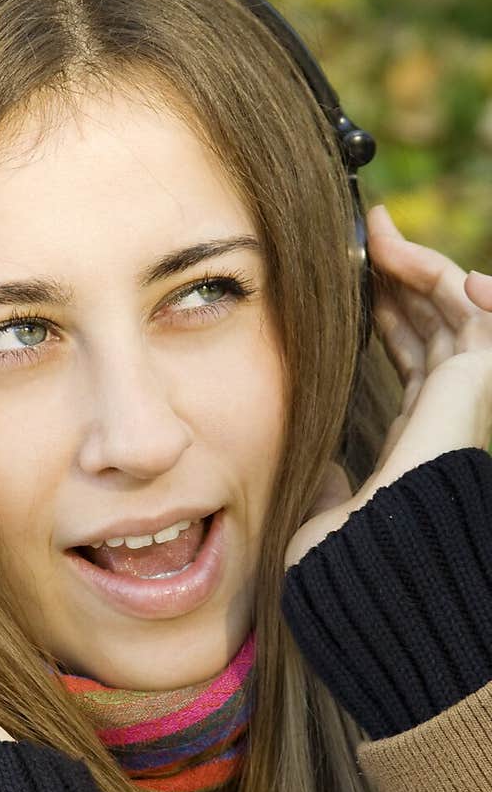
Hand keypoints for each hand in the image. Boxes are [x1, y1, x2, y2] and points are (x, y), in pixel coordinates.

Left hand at [284, 205, 491, 570]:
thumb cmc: (344, 546)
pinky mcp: (476, 382)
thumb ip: (331, 481)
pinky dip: (469, 285)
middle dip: (403, 276)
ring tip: (382, 236)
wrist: (366, 554)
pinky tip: (432, 264)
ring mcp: (463, 397)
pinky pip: (483, 316)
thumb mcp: (328, 503)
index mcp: (414, 435)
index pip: (412, 356)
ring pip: (456, 311)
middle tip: (368, 236)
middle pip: (435, 323)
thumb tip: (317, 465)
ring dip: (421, 267)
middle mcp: (444, 412)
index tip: (357, 282)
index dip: (389, 313)